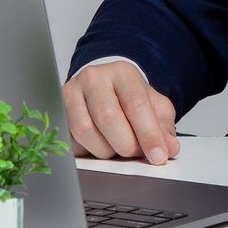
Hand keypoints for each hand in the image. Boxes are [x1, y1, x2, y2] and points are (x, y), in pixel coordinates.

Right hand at [61, 61, 180, 164]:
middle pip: (107, 116)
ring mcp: (72, 93)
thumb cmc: (130, 98)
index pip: (136, 103)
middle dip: (126, 144)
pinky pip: (71, 139)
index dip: (148, 133)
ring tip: (117, 148)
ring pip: (85, 130)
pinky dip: (88, 151)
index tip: (158, 155)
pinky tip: (100, 146)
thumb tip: (168, 148)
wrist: (105, 87)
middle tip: (135, 153)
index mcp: (123, 73)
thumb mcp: (155, 107)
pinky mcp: (58, 111)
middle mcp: (94, 78)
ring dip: (105, 150)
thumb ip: (164, 128)